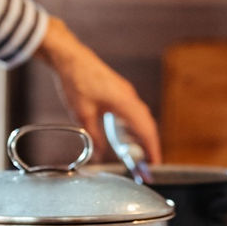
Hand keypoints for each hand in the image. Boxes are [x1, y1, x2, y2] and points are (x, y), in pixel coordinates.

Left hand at [36, 16, 162, 163]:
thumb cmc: (77, 82)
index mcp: (124, 102)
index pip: (145, 129)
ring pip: (141, 119)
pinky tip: (128, 138)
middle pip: (147, 126)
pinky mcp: (120, 92)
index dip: (152, 148)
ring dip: (143, 138)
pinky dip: (135, 128)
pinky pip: (134, 113)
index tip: (156, 165)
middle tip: (149, 167)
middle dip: (150, 147)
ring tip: (140, 157)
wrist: (71, 58)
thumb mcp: (82, 115)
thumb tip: (99, 155)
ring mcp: (126, 94)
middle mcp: (130, 97)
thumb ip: (94, 137)